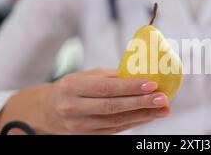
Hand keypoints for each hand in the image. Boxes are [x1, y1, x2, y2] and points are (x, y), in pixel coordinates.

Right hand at [39, 68, 170, 133]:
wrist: (48, 110)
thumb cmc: (72, 88)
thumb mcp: (86, 76)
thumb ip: (112, 77)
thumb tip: (142, 75)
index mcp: (72, 87)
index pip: (106, 88)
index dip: (130, 87)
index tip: (152, 84)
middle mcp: (74, 107)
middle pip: (113, 107)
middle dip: (141, 103)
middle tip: (163, 99)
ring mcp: (80, 125)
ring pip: (116, 121)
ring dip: (143, 115)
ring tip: (162, 109)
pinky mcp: (88, 135)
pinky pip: (115, 129)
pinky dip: (134, 123)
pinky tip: (149, 116)